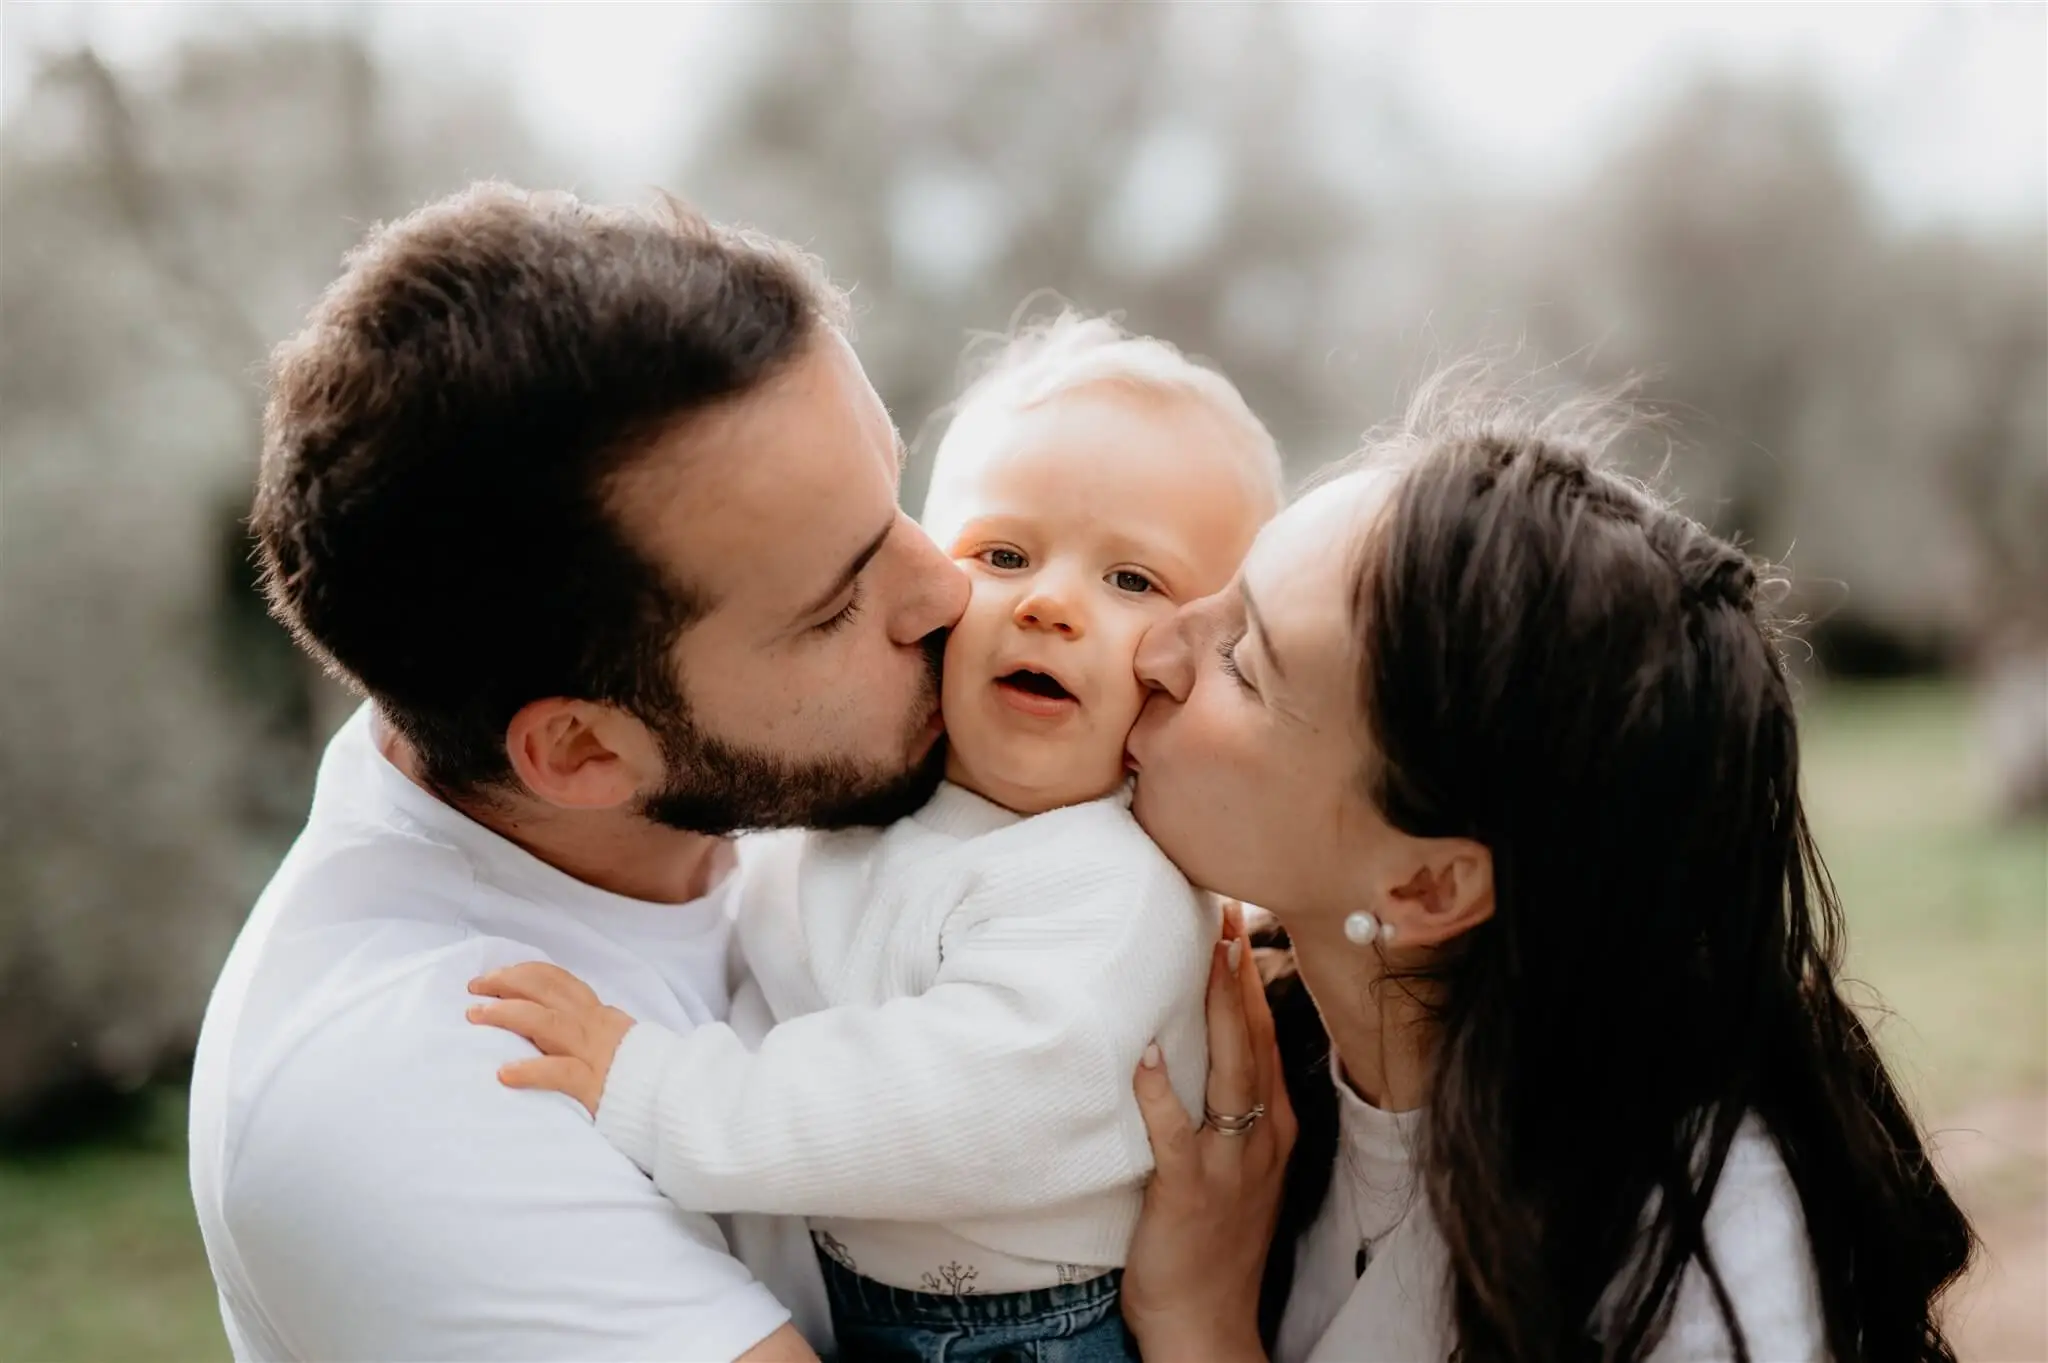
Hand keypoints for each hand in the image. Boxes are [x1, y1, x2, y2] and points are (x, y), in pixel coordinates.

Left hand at [466, 962, 636, 1116]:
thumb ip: (584, 1027)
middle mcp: (594, 1026)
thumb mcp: (612, 1039)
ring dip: (508, 1014)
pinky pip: (559, 1073)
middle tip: (474, 988)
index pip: (557, 980)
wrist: (671, 1098)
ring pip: (547, 1023)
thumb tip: (545, 1019)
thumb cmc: (637, 1073)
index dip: (522, 973)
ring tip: (476, 1016)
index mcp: (597, 1014)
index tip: (494, 976)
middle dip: (507, 984)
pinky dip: (530, 1071)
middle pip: (547, 992)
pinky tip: (504, 1073)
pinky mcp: (594, 1085)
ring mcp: (594, 1054)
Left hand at [1121, 902, 1292, 1362]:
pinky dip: (1162, 1093)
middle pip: (1253, 1042)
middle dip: (1239, 975)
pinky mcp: (1190, 1193)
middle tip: (1224, 912)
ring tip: (1207, 956)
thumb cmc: (1210, 1246)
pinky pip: (1177, 1134)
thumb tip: (1187, 1049)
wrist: (1207, 1326)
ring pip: (1231, 1073)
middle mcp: (1260, 1139)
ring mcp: (1230, 1165)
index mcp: (1273, 1129)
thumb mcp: (1236, 1170)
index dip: (1251, 980)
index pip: (1265, 1038)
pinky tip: (1147, 1055)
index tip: (1236, 926)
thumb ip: (1225, 1113)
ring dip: (1219, 1011)